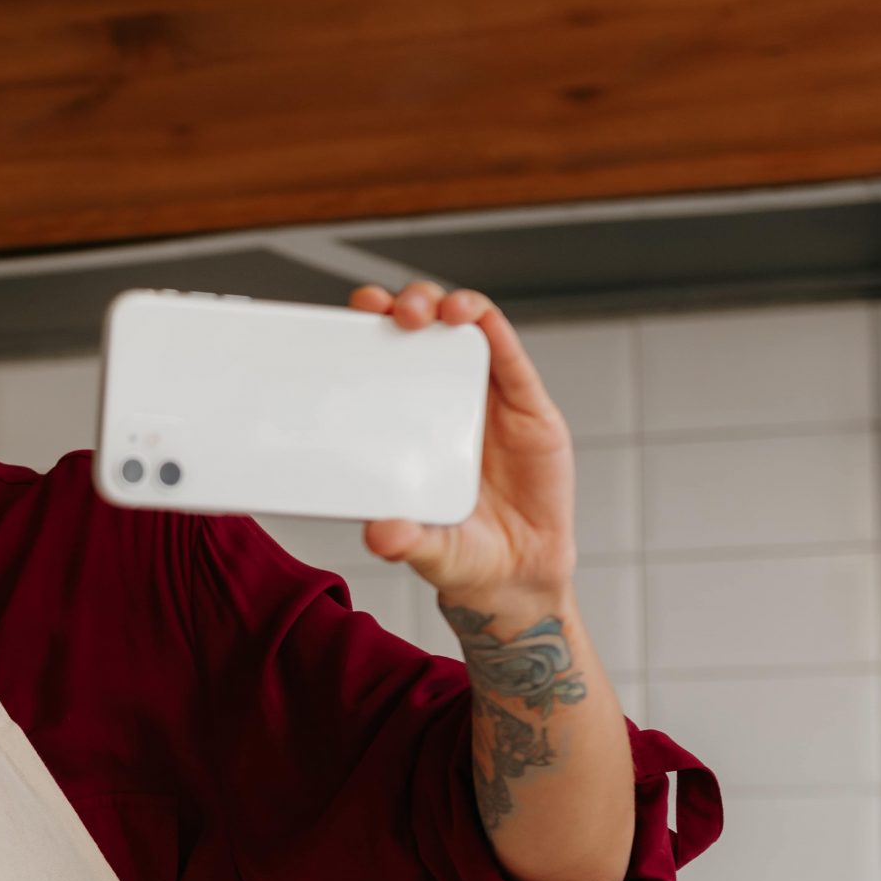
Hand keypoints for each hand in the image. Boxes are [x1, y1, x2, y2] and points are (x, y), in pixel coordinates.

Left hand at [347, 282, 575, 601]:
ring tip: (438, 309)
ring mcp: (486, 400)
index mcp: (404, 425)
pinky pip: (512, 361)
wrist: (516, 574)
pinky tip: (481, 320)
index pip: (381, 361)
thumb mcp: (424, 549)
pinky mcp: (529, 409)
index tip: (350, 317)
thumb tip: (379, 534)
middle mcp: (441, 402)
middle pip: (423, 332)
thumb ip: (403, 540)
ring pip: (468, 333)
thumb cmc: (458, 553)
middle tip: (393, 311)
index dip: (366, 332)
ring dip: (452, 307)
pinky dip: (496, 334)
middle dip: (407, 305)